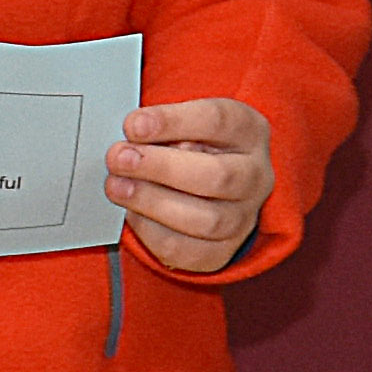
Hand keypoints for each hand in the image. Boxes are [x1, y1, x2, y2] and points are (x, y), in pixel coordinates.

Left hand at [112, 96, 275, 275]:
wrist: (210, 185)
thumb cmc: (192, 145)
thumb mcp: (184, 121)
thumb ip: (163, 126)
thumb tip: (132, 137)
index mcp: (248, 131)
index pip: (218, 121)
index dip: (173, 122)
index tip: (133, 125)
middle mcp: (254, 176)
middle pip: (217, 175)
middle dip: (161, 167)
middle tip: (119, 158)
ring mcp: (243, 217)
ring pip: (204, 220)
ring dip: (152, 202)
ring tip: (117, 187)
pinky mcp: (221, 250)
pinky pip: (186, 250)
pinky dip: (152, 232)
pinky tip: (132, 212)